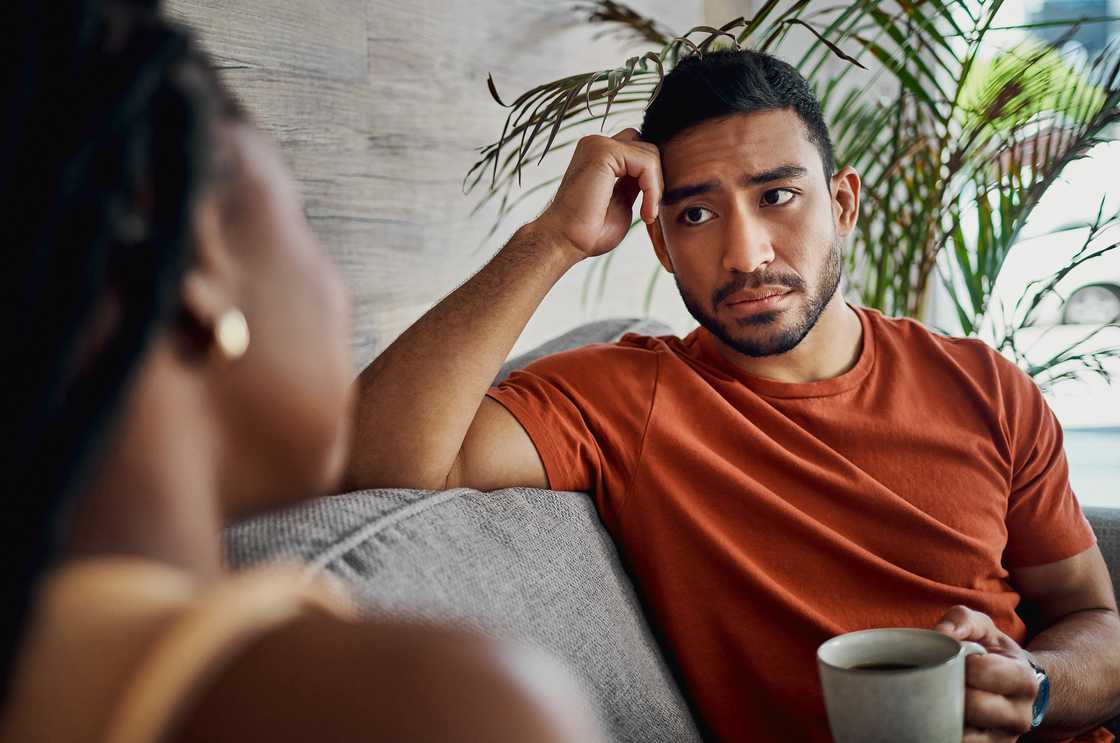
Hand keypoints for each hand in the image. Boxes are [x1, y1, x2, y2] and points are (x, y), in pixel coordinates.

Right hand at [532, 128, 661, 259]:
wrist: (564, 241)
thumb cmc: (588, 232)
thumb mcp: (622, 202)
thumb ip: (635, 184)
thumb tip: (656, 174)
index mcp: (599, 155)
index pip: (639, 152)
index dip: (651, 180)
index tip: (648, 211)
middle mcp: (596, 145)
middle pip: (647, 148)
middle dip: (656, 180)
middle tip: (650, 210)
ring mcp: (598, 145)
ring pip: (650, 154)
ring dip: (656, 188)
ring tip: (646, 214)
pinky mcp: (603, 152)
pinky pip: (646, 163)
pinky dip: (652, 190)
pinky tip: (644, 213)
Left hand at [932, 606, 1040, 741]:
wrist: (1015, 686)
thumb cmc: (993, 652)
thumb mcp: (983, 628)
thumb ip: (962, 620)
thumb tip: (940, 634)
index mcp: (1023, 680)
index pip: (979, 671)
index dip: (955, 661)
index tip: (946, 656)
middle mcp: (1020, 715)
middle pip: (971, 705)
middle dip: (946, 688)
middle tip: (935, 677)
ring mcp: (1004, 738)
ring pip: (963, 732)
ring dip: (941, 713)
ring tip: (934, 695)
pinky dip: (941, 732)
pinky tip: (936, 716)